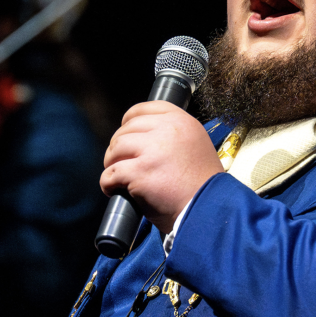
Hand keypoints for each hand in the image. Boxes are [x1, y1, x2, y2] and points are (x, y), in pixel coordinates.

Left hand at [101, 102, 223, 235]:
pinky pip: (110, 174)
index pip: (145, 108)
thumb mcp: (196, 144)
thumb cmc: (202, 184)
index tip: (126, 132)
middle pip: (126, 129)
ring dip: (112, 162)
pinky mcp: (139, 172)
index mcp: (181, 121)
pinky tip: (114, 189)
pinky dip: (107, 183)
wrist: (208, 208)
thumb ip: (174, 135)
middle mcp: (167, 130)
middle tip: (120, 161)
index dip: (129, 120)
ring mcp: (152, 151)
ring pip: (115, 148)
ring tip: (118, 176)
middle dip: (119, 146)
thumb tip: (145, 136)